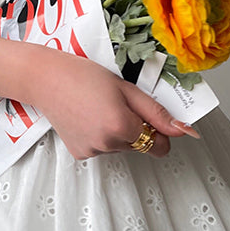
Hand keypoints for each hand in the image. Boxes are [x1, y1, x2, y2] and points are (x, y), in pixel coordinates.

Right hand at [30, 48, 199, 160]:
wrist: (46, 80)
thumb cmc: (84, 76)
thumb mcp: (127, 89)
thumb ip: (157, 113)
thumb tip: (183, 130)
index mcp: (121, 126)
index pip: (159, 146)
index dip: (159, 132)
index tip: (150, 117)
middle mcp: (107, 144)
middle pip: (139, 146)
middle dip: (136, 128)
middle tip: (117, 104)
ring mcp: (92, 151)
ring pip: (121, 147)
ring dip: (118, 132)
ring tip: (98, 108)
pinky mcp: (80, 154)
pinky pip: (103, 149)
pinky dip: (101, 136)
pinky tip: (88, 118)